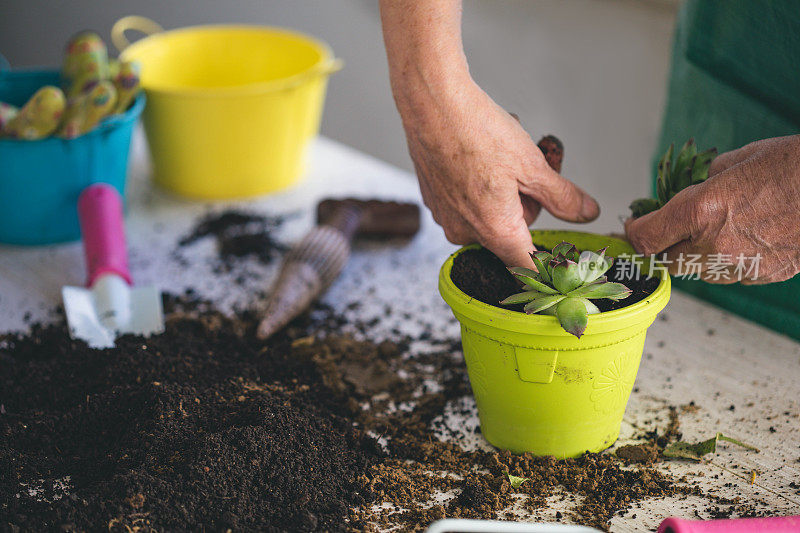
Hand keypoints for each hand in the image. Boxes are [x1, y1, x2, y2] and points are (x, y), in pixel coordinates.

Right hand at [379, 0, 598, 267]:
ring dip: (503, 194)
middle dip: (525, 206)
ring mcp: (446, 218)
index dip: (548, 261)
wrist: (433, 107)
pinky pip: (466, 203)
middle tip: (531, 171)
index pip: (528, 267)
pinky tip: (479, 156)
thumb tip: (586, 213)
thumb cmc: (478, 133)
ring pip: (488, 217)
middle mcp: (466, 232)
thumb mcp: (534, 166)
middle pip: (510, 234)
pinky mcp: (433, 201)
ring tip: (502, 157)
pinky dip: (478, 186)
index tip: (560, 251)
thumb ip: (563, 197)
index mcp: (496, 231)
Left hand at [625, 135, 799, 283]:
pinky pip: (727, 275)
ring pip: (696, 272)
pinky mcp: (762, 276)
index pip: (646, 237)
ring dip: (692, 255)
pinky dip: (722, 261)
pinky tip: (738, 239)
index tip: (633, 225)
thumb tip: (678, 191)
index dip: (633, 232)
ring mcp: (741, 264)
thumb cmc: (795, 165)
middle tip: (666, 230)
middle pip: (666, 262)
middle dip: (661, 247)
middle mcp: (717, 243)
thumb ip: (700, 180)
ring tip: (710, 230)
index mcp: (704, 210)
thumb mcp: (739, 159)